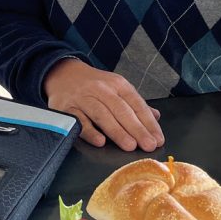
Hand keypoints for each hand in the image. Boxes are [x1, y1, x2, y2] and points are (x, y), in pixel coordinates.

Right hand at [43, 58, 164, 151]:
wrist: (63, 73)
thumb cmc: (94, 85)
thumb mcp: (116, 87)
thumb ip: (135, 103)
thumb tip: (156, 116)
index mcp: (117, 84)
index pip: (136, 104)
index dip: (148, 122)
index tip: (158, 139)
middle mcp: (101, 89)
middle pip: (121, 110)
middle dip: (137, 129)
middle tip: (148, 145)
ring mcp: (83, 97)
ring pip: (102, 114)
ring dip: (117, 131)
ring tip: (130, 146)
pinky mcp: (67, 107)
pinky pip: (79, 120)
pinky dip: (90, 131)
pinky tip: (100, 142)